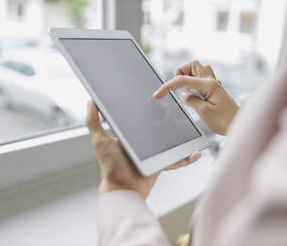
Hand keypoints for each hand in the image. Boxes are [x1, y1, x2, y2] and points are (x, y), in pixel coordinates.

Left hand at [86, 100, 201, 198]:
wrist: (124, 188)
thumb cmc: (111, 166)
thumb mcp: (100, 141)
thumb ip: (93, 122)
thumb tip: (90, 101)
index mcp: (130, 135)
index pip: (140, 118)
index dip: (147, 108)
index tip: (153, 97)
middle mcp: (142, 142)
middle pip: (158, 127)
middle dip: (166, 118)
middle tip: (172, 108)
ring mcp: (153, 153)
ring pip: (169, 141)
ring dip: (178, 134)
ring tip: (185, 125)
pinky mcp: (161, 163)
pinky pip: (177, 160)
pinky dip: (187, 158)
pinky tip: (195, 153)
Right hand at [153, 60, 238, 134]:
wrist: (239, 125)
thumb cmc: (225, 121)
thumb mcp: (204, 113)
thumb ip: (191, 100)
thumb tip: (184, 95)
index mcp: (208, 85)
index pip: (182, 80)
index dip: (167, 86)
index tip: (157, 95)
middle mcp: (211, 81)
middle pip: (192, 64)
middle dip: (180, 73)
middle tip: (178, 88)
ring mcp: (214, 84)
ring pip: (198, 69)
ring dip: (188, 76)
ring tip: (186, 90)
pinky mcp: (215, 89)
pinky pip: (203, 77)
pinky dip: (195, 82)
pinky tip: (194, 93)